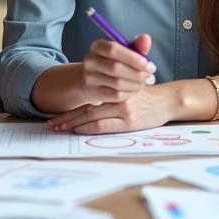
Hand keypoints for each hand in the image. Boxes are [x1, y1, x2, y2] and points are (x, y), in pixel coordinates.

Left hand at [48, 85, 176, 134]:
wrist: (167, 100)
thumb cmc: (147, 97)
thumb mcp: (129, 88)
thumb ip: (111, 93)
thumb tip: (90, 107)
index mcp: (113, 89)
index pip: (87, 101)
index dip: (70, 110)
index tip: (55, 118)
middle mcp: (115, 98)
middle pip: (86, 110)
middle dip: (67, 118)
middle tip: (51, 125)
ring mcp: (122, 110)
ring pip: (92, 116)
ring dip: (73, 123)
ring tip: (59, 129)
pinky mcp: (129, 121)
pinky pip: (104, 124)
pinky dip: (90, 127)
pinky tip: (79, 130)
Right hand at [78, 34, 155, 105]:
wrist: (95, 81)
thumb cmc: (114, 62)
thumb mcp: (124, 52)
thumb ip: (136, 46)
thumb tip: (146, 38)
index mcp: (97, 46)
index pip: (113, 49)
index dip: (132, 57)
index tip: (147, 64)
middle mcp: (90, 60)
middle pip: (115, 67)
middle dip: (137, 73)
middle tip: (150, 76)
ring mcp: (90, 78)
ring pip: (117, 83)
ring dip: (135, 84)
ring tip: (144, 83)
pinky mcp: (93, 92)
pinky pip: (115, 95)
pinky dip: (130, 93)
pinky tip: (136, 90)